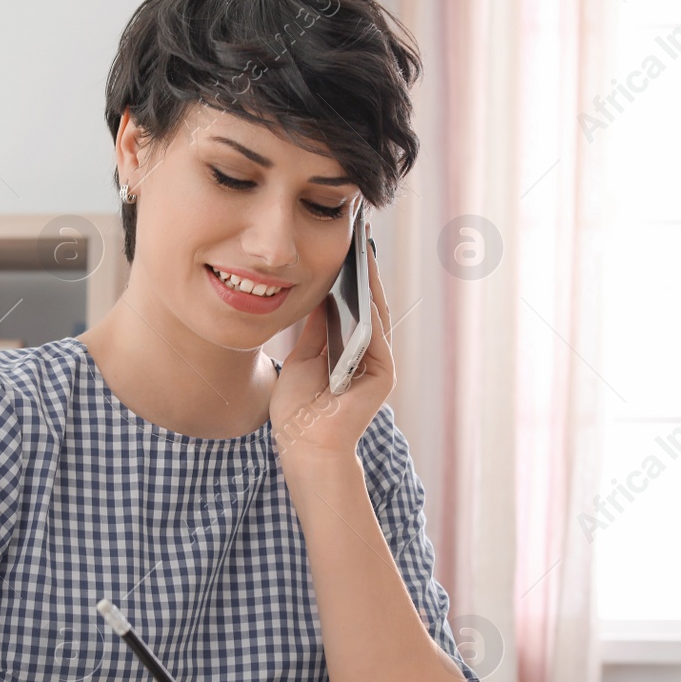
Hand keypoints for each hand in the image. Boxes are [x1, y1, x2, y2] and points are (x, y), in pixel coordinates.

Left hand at [269, 224, 394, 463]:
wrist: (304, 446)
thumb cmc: (297, 410)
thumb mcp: (301, 359)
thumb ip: (315, 331)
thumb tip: (321, 296)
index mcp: (348, 352)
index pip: (352, 307)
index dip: (348, 277)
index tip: (343, 246)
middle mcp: (368, 356)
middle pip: (368, 305)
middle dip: (364, 271)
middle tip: (359, 235)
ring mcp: (378, 365)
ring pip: (377, 314)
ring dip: (371, 282)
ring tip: (363, 250)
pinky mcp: (383, 374)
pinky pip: (377, 334)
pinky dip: (371, 309)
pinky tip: (363, 284)